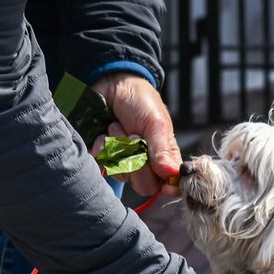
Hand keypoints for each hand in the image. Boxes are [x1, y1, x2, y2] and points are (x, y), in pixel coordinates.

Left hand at [90, 73, 180, 198]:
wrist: (110, 85)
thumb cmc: (140, 101)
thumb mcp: (155, 122)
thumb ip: (162, 149)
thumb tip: (171, 173)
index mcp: (166, 157)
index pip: (172, 183)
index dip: (172, 188)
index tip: (167, 185)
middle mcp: (146, 164)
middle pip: (145, 186)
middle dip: (137, 161)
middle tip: (133, 135)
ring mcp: (124, 163)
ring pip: (122, 175)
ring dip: (117, 148)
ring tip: (116, 127)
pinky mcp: (105, 158)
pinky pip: (102, 165)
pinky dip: (102, 147)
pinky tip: (103, 133)